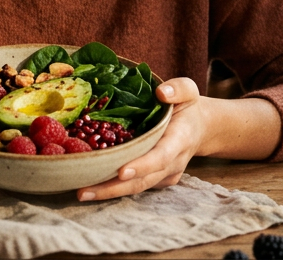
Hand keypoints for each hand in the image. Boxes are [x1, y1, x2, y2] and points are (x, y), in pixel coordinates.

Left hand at [76, 77, 208, 200]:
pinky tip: (91, 185)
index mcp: (179, 140)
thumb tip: (161, 92)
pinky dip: (114, 187)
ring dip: (109, 192)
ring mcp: (164, 174)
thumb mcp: (188, 91)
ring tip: (82, 193)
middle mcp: (172, 162)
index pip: (161, 156)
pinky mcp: (156, 179)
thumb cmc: (188, 107)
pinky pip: (135, 185)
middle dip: (114, 188)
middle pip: (143, 181)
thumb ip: (178, 89)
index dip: (142, 165)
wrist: (200, 128)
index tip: (121, 172)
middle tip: (84, 191)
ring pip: (137, 187)